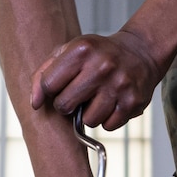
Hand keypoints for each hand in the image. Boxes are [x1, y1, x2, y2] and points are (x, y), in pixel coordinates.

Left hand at [28, 30, 161, 129]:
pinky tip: (113, 102)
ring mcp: (120, 85)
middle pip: (65, 106)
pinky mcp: (133, 102)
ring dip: (90, 114)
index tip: (62, 84)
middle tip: (79, 94)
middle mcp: (102, 66)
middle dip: (68, 104)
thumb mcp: (68, 52)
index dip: (52, 89)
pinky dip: (108, 118)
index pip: (48, 85)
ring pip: (88, 121)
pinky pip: (109, 126)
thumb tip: (35, 104)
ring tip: (98, 98)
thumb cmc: (98, 54)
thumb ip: (43, 74)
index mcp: (82, 50)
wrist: (141, 51)